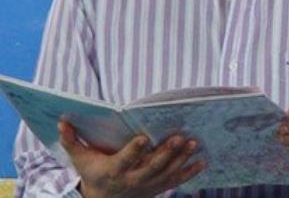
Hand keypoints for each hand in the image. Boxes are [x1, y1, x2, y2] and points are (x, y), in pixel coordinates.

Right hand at [58, 121, 204, 197]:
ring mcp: (147, 186)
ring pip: (166, 174)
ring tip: (194, 143)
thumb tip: (62, 122)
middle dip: (166, 154)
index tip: (144, 137)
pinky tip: (202, 161)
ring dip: (181, 159)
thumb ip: (72, 140)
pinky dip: (189, 172)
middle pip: (151, 168)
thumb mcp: (80, 158)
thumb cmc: (92, 173)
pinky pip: (175, 181)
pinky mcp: (157, 188)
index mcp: (113, 170)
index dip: (134, 151)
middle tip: (180, 138)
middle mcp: (132, 180)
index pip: (124, 160)